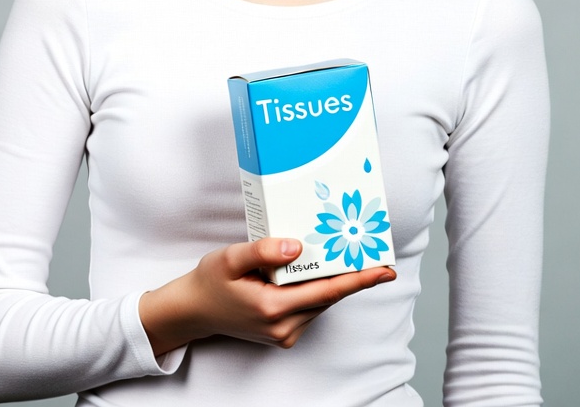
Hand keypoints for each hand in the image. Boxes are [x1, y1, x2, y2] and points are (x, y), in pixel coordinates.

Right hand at [139, 238, 394, 355]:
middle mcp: (284, 326)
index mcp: (273, 308)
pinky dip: (320, 286)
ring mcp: (285, 333)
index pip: (327, 292)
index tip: (385, 270)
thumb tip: (296, 246)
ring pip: (321, 301)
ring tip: (351, 252)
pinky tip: (322, 267)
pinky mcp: (284, 331)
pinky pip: (311, 305)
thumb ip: (263, 251)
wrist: (194, 311)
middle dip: (353, 273)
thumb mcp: (230, 258)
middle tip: (373, 249)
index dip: (359, 280)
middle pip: (329, 296)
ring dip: (337, 279)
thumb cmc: (210, 282)